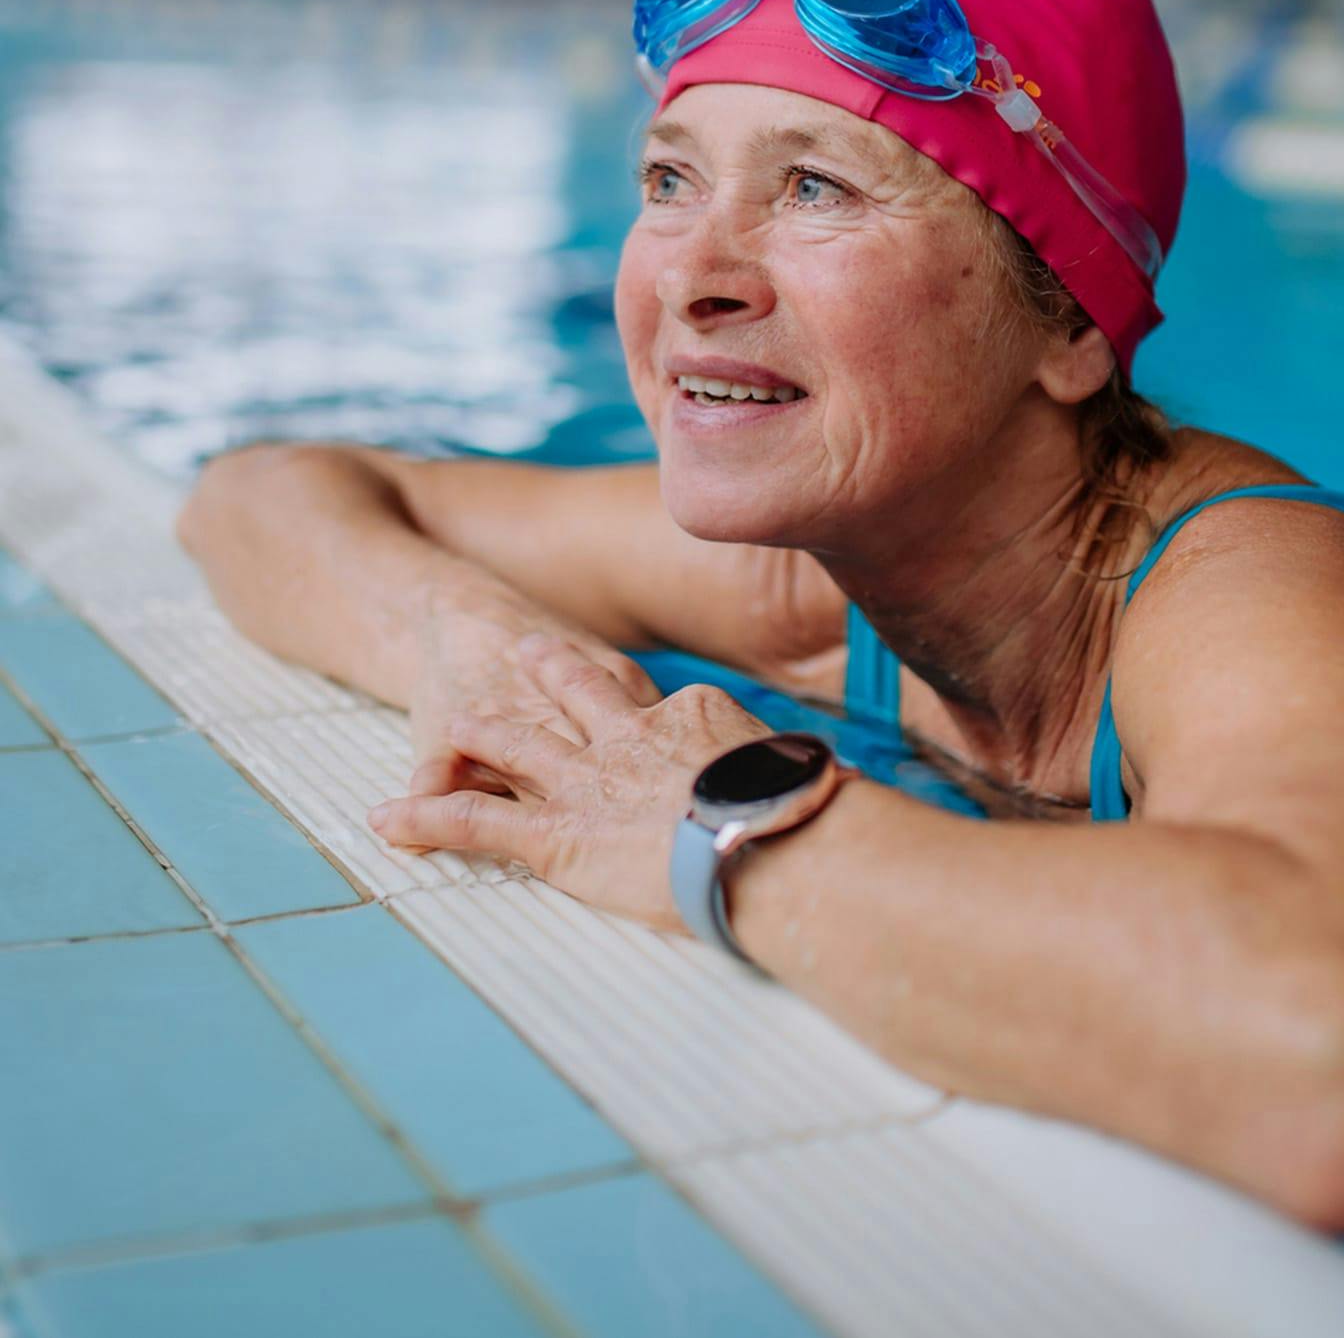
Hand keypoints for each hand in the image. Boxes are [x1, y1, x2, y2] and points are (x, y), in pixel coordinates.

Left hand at [369, 634, 771, 926]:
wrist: (762, 836)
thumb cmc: (795, 810)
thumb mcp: (796, 773)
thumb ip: (783, 773)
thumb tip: (817, 785)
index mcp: (689, 712)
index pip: (669, 707)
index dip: (663, 714)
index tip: (666, 721)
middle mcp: (627, 735)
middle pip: (581, 694)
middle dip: (552, 670)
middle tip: (529, 646)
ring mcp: (583, 779)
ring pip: (518, 742)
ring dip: (482, 731)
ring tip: (452, 718)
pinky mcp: (552, 831)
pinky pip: (475, 819)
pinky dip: (426, 818)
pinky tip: (386, 818)